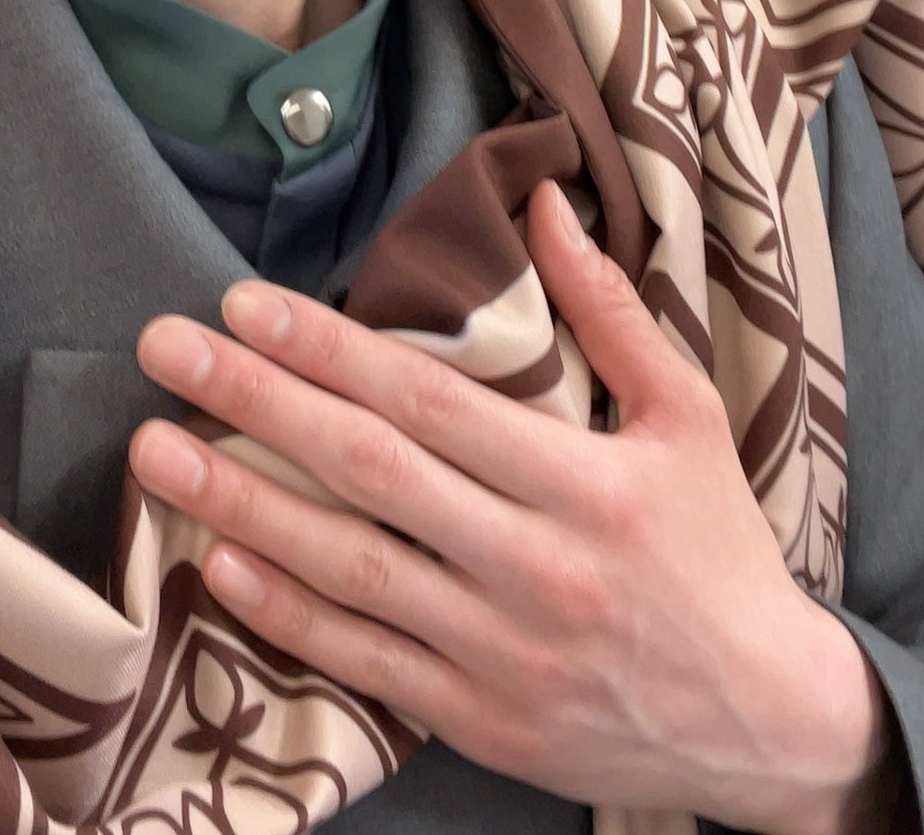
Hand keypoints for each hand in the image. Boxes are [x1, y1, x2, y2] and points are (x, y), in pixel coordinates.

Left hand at [128, 181, 899, 833]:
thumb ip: (611, 311)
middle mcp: (536, 567)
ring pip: (350, 569)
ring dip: (242, 505)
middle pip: (371, 472)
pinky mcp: (479, 719)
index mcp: (586, 485)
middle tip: (164, 348)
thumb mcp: (686, 418)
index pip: (431, 403)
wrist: (769, 722)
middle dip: (257, 403)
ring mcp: (501, 652)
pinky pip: (364, 661)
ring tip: (155, 449)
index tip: (244, 304)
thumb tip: (547, 202)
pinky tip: (216, 563)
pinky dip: (285, 614)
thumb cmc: (718, 549)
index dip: (331, 350)